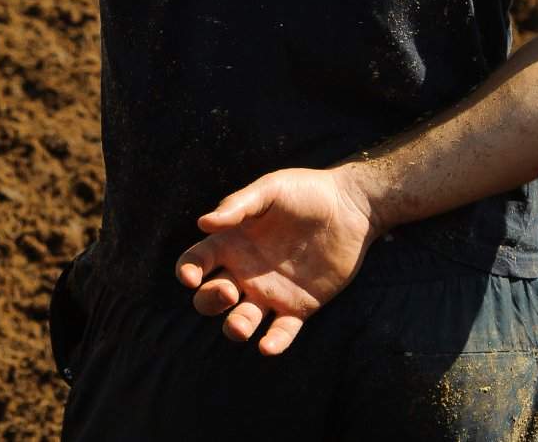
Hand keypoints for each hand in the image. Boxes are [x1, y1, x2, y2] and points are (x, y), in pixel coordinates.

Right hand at [175, 166, 381, 356]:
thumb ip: (238, 205)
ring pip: (240, 320)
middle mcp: (244, 271)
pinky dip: (273, 343)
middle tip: (230, 292)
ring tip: (243, 328)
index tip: (191, 277)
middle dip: (211, 301)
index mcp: (231, 242)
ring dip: (235, 327)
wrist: (350, 208)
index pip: (197, 261)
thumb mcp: (270, 190)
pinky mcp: (299, 307)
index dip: (187, 270)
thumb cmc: (306, 192)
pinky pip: (281, 332)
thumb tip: (203, 223)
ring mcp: (270, 292)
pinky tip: (268, 347)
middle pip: (211, 297)